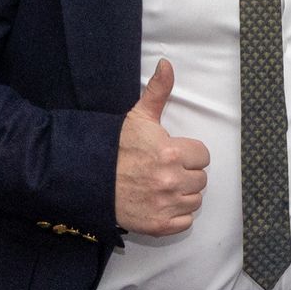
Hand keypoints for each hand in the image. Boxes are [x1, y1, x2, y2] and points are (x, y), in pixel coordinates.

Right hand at [114, 59, 209, 235]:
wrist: (87, 179)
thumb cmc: (114, 148)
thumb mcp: (138, 117)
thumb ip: (158, 91)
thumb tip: (167, 64)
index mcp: (171, 153)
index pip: (203, 156)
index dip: (188, 154)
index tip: (171, 154)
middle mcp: (171, 181)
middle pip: (200, 179)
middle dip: (186, 174)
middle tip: (164, 171)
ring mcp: (165, 205)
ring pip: (194, 200)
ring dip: (182, 195)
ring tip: (161, 187)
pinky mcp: (158, 226)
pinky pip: (185, 222)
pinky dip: (176, 216)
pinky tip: (159, 204)